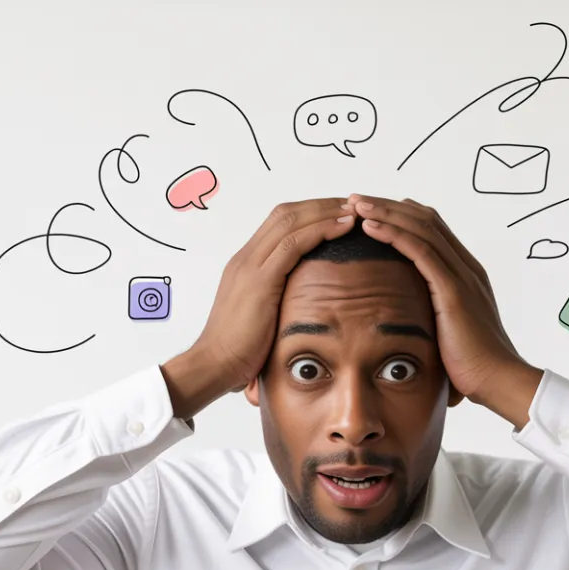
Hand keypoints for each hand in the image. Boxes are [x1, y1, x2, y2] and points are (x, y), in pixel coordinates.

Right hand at [194, 198, 356, 391]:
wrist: (215, 365)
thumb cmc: (239, 351)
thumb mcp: (262, 317)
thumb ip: (279, 302)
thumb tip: (306, 304)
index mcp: (246, 264)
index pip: (279, 223)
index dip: (311, 212)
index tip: (338, 214)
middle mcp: (246, 258)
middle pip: (286, 213)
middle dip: (322, 205)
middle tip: (352, 204)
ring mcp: (250, 266)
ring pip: (291, 221)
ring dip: (325, 212)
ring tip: (354, 211)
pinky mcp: (259, 280)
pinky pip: (293, 243)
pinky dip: (321, 230)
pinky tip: (343, 227)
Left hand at [351, 194, 529, 405]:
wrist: (499, 380)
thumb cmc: (472, 365)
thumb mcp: (449, 332)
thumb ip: (433, 317)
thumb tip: (409, 321)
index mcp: (465, 273)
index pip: (432, 229)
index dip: (400, 214)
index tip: (371, 210)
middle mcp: (466, 267)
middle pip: (425, 219)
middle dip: (388, 205)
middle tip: (357, 198)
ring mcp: (462, 276)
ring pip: (421, 228)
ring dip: (386, 212)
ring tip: (356, 204)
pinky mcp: (453, 290)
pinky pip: (421, 251)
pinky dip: (393, 234)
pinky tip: (370, 227)